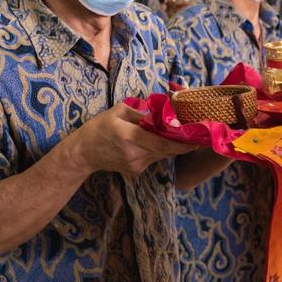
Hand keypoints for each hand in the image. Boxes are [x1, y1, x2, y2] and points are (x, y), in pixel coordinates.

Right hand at [69, 103, 197, 176]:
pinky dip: (156, 150)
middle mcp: (136, 154)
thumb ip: (141, 111)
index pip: (164, 143)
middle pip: (167, 149)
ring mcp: (136, 165)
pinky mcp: (136, 171)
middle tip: (192, 132)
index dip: (184, 143)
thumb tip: (163, 110)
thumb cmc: (99, 128)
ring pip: (161, 154)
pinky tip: (148, 142)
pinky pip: (153, 159)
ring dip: (168, 145)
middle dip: (180, 142)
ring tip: (171, 134)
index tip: (198, 139)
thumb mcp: (118, 112)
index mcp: (131, 137)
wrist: (83, 153)